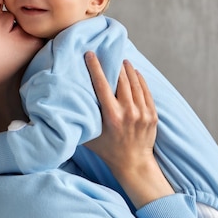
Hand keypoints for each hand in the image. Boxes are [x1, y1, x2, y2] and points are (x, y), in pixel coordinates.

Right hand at [84, 52, 173, 208]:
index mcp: (112, 116)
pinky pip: (146, 91)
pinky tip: (135, 73)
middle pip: (121, 80)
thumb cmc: (108, 150)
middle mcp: (129, 112)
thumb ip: (81, 120)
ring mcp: (143, 113)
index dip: (96, 67)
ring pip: (135, 83)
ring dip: (128, 70)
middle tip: (109, 54)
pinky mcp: (152, 115)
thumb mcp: (90, 136)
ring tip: (122, 61)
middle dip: (114, 65)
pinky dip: (140, 80)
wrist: (134, 163)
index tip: (91, 54)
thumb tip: (65, 106)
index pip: (102, 85)